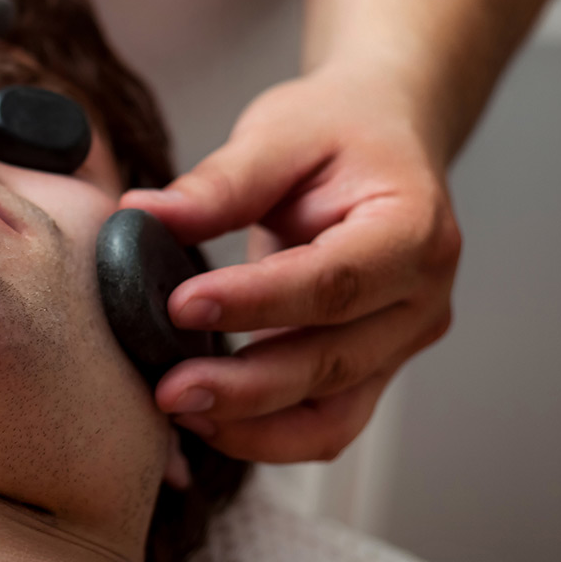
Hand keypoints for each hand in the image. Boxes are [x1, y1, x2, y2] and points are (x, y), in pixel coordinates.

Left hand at [125, 63, 460, 462]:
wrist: (387, 134)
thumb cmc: (338, 129)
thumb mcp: (281, 131)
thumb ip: (218, 182)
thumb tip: (140, 216)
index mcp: (413, 228)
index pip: (334, 280)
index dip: (256, 303)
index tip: (180, 305)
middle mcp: (420, 298)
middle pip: (334, 361)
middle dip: (246, 387)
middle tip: (167, 389)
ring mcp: (402, 342)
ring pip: (333, 414)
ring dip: (253, 425)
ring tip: (178, 410)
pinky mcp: (373, 368)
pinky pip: (325, 422)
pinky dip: (267, 432)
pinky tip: (207, 418)